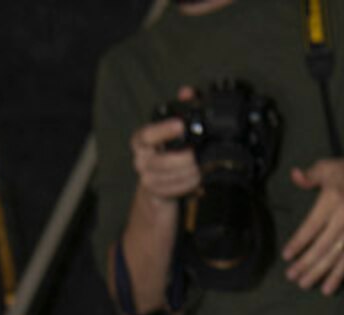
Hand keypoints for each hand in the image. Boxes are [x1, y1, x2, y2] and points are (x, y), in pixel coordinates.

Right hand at [130, 87, 201, 204]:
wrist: (156, 188)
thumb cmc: (166, 154)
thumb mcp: (172, 130)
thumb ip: (181, 107)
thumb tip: (187, 92)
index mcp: (141, 140)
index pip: (148, 134)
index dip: (164, 129)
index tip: (181, 125)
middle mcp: (140, 159)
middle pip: (162, 161)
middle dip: (184, 159)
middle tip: (199, 154)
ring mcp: (146, 178)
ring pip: (170, 176)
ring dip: (190, 172)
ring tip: (204, 167)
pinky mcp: (155, 193)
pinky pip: (174, 189)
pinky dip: (189, 184)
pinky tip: (198, 179)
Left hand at [282, 155, 343, 294]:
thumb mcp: (328, 167)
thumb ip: (311, 175)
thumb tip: (295, 175)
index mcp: (332, 202)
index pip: (312, 226)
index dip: (299, 242)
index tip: (287, 255)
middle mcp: (342, 220)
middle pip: (321, 246)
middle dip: (305, 263)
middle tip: (290, 276)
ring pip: (333, 257)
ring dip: (318, 273)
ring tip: (303, 284)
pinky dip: (338, 276)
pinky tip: (328, 289)